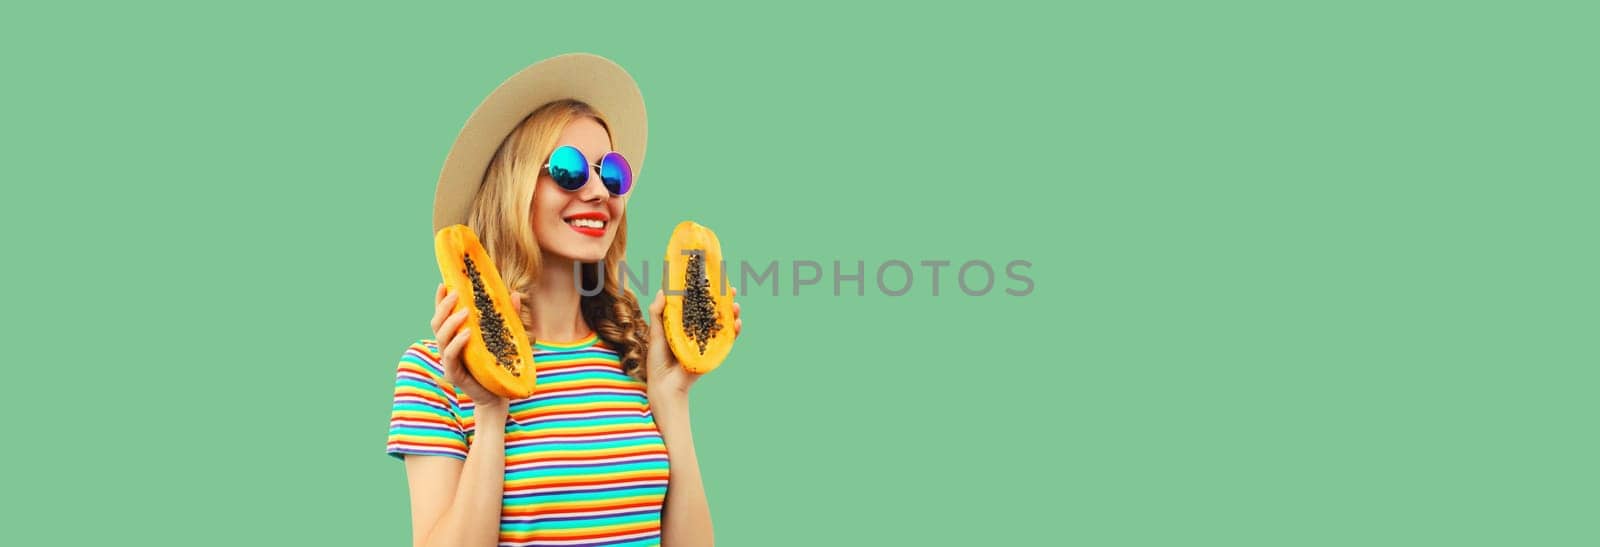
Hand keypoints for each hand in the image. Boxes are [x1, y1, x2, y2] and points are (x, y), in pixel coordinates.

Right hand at [431, 283, 525, 407]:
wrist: (499, 395)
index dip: (440, 300)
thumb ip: (507, 316)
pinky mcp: (454, 374)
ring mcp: (449, 361)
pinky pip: (450, 356)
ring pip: (440, 338)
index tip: (444, 282)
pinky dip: (457, 343)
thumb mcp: (504, 336)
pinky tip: (468, 333)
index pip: (443, 315)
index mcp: (455, 337)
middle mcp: (448, 347)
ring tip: (466, 311)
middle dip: (444, 306)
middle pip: (436, 323)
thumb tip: (514, 293)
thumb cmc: (499, 365)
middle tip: (457, 292)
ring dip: (451, 322)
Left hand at [646, 286, 741, 400]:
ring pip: (723, 324)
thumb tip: (664, 291)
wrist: (664, 385)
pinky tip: (737, 323)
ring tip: (736, 305)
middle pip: (714, 312)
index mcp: (684, 325)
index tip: (712, 280)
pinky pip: (727, 341)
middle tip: (730, 289)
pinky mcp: (713, 353)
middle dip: (724, 301)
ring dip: (732, 314)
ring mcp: (707, 342)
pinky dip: (734, 332)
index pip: (697, 305)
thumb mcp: (656, 333)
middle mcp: (697, 331)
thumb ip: (658, 312)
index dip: (705, 293)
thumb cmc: (658, 360)